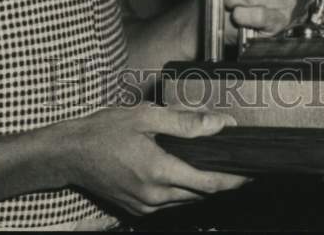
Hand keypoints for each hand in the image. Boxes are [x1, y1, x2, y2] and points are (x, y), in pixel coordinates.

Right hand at [58, 104, 246, 215]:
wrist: (71, 154)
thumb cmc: (105, 130)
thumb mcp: (146, 116)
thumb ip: (185, 122)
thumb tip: (220, 123)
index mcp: (158, 171)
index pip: (209, 183)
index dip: (235, 179)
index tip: (253, 171)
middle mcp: (154, 195)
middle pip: (201, 195)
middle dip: (223, 181)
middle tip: (240, 164)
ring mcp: (145, 205)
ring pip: (187, 200)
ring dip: (204, 186)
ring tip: (218, 165)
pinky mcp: (137, 208)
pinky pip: (170, 202)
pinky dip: (184, 189)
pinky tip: (187, 172)